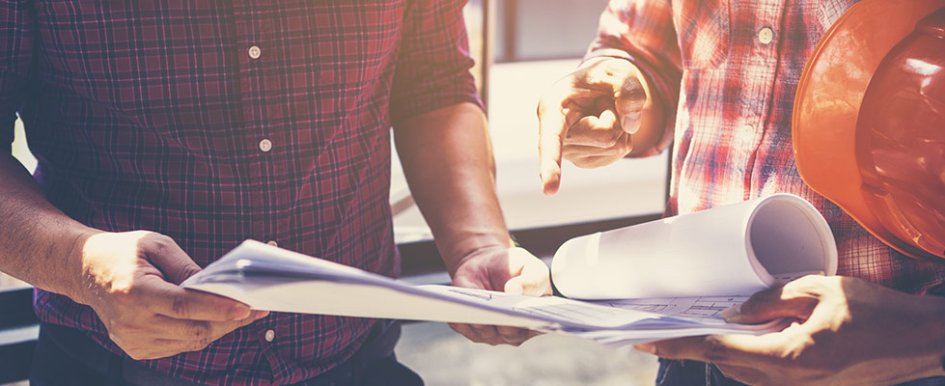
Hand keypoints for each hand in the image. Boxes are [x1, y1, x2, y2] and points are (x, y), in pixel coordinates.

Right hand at [73, 231, 268, 359]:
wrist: (85, 271)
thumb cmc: (124, 252)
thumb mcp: (156, 245)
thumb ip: (187, 267)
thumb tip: (219, 286)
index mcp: (133, 292)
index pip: (184, 306)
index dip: (218, 307)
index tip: (247, 306)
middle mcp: (130, 322)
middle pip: (192, 329)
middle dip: (229, 321)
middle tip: (259, 309)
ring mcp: (132, 340)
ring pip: (190, 342)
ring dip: (220, 328)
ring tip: (244, 313)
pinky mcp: (136, 349)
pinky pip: (179, 346)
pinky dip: (201, 333)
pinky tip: (217, 319)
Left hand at [448, 246, 551, 345]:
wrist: (486, 264)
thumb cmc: (513, 267)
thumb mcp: (529, 266)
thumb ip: (531, 279)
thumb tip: (516, 291)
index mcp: (537, 318)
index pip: (539, 325)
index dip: (536, 321)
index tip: (529, 313)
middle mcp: (516, 332)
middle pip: (510, 332)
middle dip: (505, 322)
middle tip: (500, 311)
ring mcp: (493, 334)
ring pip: (485, 331)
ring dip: (480, 320)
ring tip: (476, 308)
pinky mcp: (470, 329)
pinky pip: (464, 326)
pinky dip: (461, 318)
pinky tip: (458, 309)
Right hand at [537, 56, 655, 194]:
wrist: (598, 87)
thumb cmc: (601, 78)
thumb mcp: (618, 72)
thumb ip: (628, 90)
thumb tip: (630, 125)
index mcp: (552, 107)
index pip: (551, 139)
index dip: (550, 164)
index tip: (549, 190)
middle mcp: (555, 134)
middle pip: (605, 137)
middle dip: (616, 116)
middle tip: (603, 101)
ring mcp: (569, 152)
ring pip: (614, 146)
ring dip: (619, 125)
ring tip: (602, 111)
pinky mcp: (585, 161)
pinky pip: (617, 153)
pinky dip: (621, 135)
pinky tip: (605, 124)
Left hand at [635, 275, 944, 384]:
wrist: (922, 343)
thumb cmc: (878, 313)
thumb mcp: (820, 290)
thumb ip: (771, 299)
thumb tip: (733, 312)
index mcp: (790, 357)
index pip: (718, 351)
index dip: (678, 344)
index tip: (645, 340)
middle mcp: (791, 382)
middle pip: (726, 365)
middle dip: (697, 345)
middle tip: (667, 324)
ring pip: (744, 373)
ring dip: (724, 351)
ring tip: (702, 325)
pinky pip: (766, 376)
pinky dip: (748, 356)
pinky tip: (747, 334)